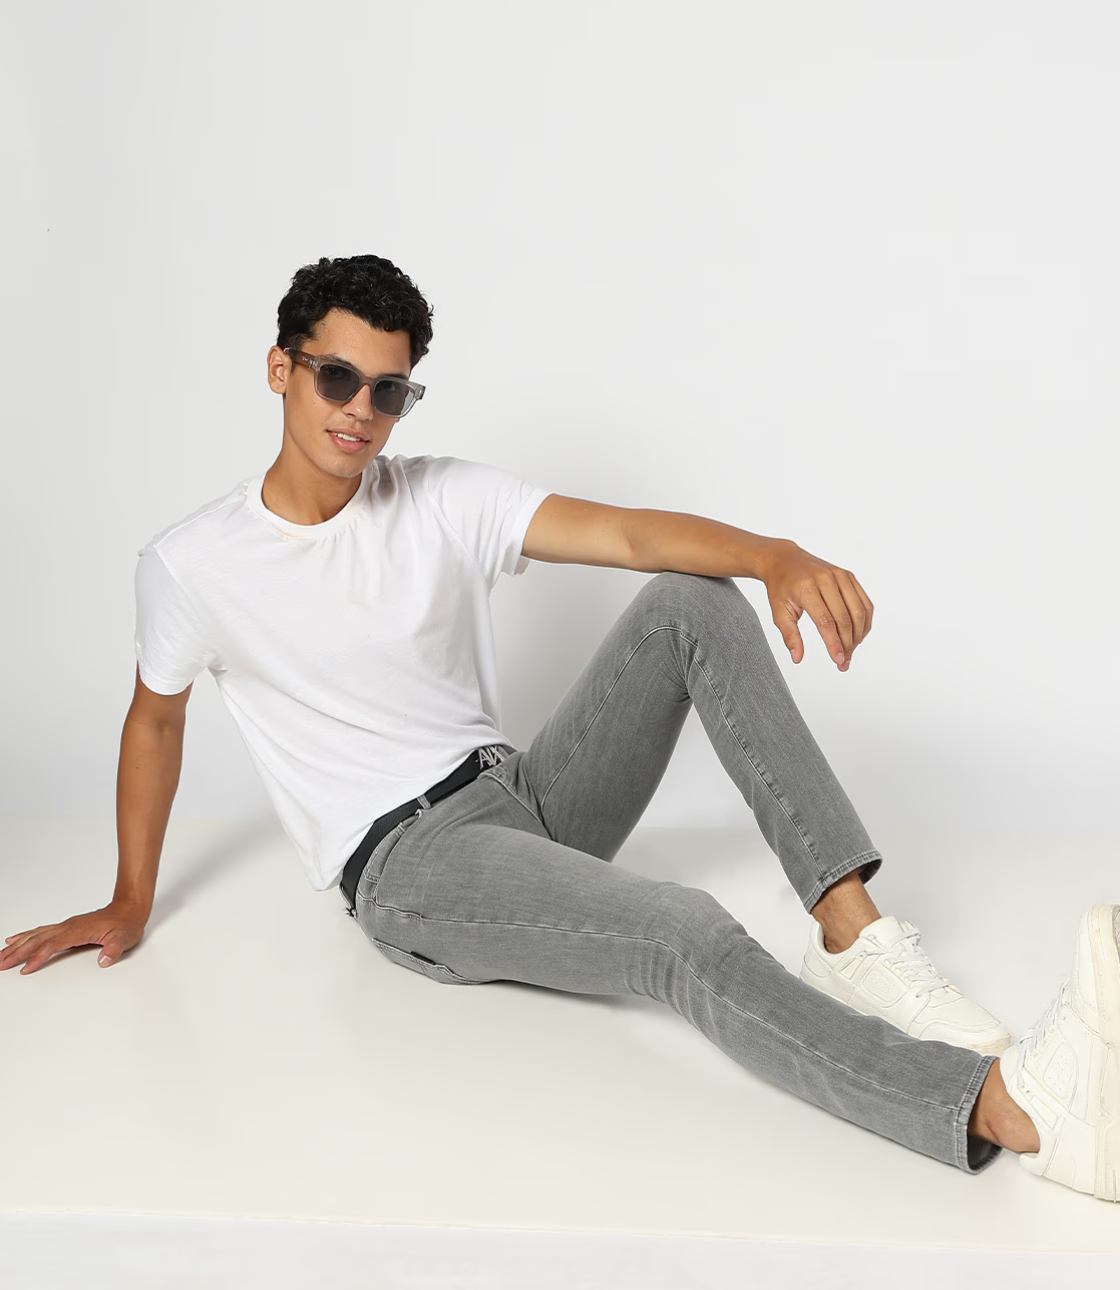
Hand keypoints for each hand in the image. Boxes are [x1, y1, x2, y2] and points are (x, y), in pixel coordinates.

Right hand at [0, 900, 148, 974]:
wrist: (129, 909)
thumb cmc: (126, 924)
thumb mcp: (125, 939)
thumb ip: (114, 949)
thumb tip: (104, 960)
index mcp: (78, 931)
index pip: (53, 945)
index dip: (38, 957)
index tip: (25, 969)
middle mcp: (68, 927)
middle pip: (37, 940)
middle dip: (17, 952)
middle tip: (0, 964)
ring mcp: (66, 926)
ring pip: (35, 935)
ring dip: (17, 945)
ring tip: (1, 955)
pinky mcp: (66, 927)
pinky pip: (40, 931)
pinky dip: (25, 935)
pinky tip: (14, 939)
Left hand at [760, 539, 873, 670]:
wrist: (784, 560)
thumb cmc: (780, 588)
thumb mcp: (778, 612)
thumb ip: (789, 636)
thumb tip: (797, 658)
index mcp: (806, 588)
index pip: (826, 622)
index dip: (834, 643)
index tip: (838, 661)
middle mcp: (826, 579)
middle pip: (844, 618)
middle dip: (847, 644)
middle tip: (844, 662)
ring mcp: (840, 575)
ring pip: (859, 611)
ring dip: (858, 635)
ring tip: (850, 651)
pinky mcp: (849, 576)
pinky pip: (864, 602)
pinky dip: (864, 621)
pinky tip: (858, 635)